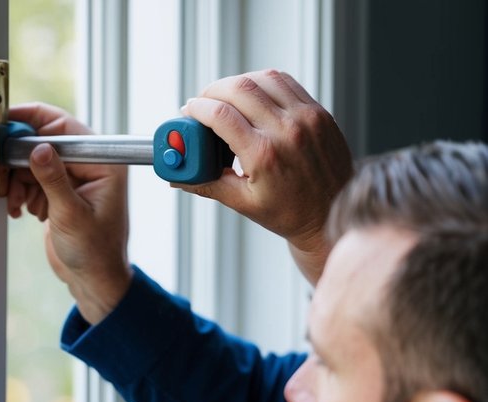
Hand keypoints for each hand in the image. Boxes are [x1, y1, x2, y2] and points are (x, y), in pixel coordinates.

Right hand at [5, 102, 133, 323]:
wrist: (92, 279)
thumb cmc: (95, 252)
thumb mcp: (71, 215)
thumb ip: (53, 180)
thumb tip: (39, 149)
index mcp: (103, 163)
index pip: (66, 128)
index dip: (35, 123)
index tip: (9, 123)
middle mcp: (89, 166)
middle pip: (46, 143)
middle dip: (21, 160)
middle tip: (4, 173)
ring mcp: (73, 178)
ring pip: (35, 163)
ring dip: (20, 181)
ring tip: (18, 203)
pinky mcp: (60, 192)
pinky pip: (34, 180)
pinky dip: (23, 193)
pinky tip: (23, 209)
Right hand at [179, 69, 353, 283]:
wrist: (332, 215)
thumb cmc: (289, 213)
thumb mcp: (242, 202)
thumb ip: (206, 184)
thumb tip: (177, 177)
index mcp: (264, 155)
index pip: (220, 115)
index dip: (197, 108)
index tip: (188, 111)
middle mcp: (286, 130)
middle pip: (239, 88)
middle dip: (212, 91)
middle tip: (202, 103)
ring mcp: (306, 117)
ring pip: (263, 78)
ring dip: (237, 82)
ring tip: (225, 97)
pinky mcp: (318, 112)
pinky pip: (286, 82)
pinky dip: (263, 83)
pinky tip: (252, 95)